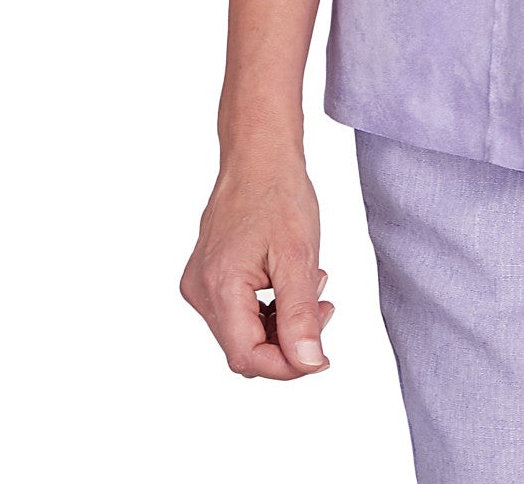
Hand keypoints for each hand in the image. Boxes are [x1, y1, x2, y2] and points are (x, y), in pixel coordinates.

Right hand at [180, 151, 335, 378]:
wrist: (259, 156)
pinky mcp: (207, 277)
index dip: (287, 366)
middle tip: (323, 310)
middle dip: (288, 341)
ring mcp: (200, 284)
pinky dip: (269, 309)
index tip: (321, 356)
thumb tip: (309, 363)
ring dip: (281, 324)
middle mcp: (200, 291)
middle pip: (244, 348)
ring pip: (243, 332)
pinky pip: (238, 312)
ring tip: (312, 287)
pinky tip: (291, 284)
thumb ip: (301, 314)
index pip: (247, 357)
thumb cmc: (278, 194)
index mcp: (219, 287)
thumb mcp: (299, 256)